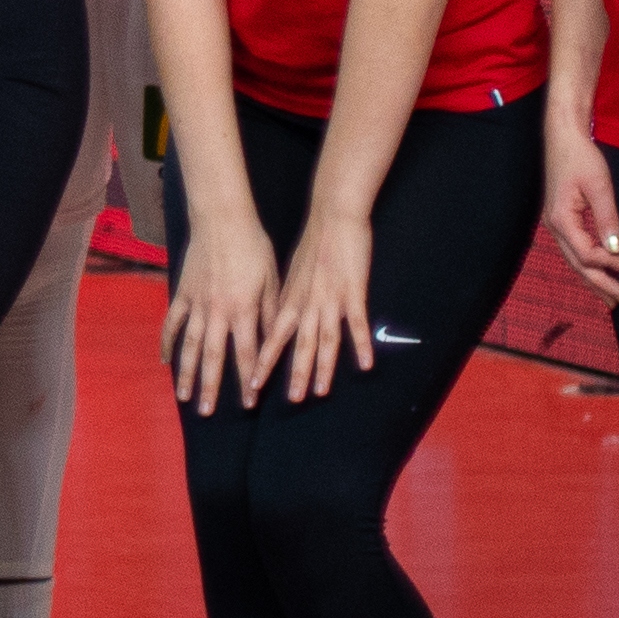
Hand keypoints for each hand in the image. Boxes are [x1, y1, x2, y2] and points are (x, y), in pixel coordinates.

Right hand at [164, 214, 278, 415]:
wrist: (222, 219)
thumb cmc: (254, 247)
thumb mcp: (272, 281)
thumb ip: (272, 314)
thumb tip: (276, 343)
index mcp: (244, 309)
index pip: (247, 353)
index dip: (248, 380)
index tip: (249, 404)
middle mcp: (218, 312)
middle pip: (213, 356)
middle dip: (210, 386)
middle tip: (206, 412)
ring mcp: (196, 304)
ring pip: (189, 345)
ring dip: (186, 373)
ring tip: (184, 397)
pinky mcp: (182, 293)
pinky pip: (172, 323)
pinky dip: (167, 343)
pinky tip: (165, 362)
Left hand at [260, 209, 372, 407]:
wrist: (333, 217)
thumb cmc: (313, 245)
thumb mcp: (291, 274)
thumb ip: (286, 300)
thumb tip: (275, 323)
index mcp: (290, 299)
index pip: (273, 337)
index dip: (264, 360)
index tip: (252, 384)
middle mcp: (306, 303)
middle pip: (298, 344)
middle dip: (294, 373)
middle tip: (290, 400)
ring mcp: (329, 299)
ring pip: (324, 339)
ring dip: (323, 366)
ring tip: (319, 392)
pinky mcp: (352, 292)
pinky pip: (356, 323)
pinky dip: (361, 344)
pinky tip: (366, 364)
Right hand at [538, 126, 618, 306]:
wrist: (562, 137)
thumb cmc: (580, 157)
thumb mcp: (599, 186)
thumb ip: (608, 219)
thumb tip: (617, 249)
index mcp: (561, 218)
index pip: (586, 253)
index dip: (609, 265)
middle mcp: (554, 225)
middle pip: (576, 263)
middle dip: (599, 283)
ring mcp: (555, 223)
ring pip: (572, 259)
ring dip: (591, 278)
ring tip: (609, 296)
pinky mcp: (561, 218)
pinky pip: (573, 248)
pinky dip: (586, 263)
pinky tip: (597, 270)